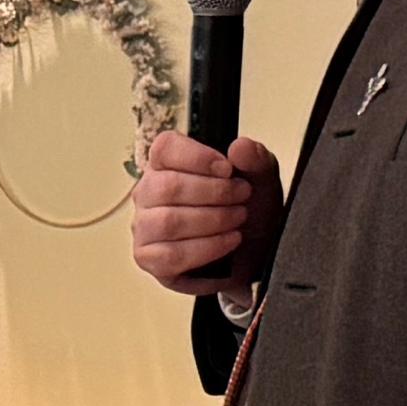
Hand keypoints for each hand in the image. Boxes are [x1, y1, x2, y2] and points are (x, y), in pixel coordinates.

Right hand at [130, 132, 280, 297]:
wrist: (252, 253)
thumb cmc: (247, 213)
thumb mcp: (261, 181)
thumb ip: (256, 159)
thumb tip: (240, 147)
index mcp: (167, 164)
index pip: (165, 148)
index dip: (197, 156)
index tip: (227, 169)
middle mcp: (148, 193)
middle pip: (167, 186)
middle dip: (214, 192)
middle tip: (242, 197)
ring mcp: (145, 226)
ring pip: (168, 221)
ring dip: (212, 220)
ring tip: (237, 219)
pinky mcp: (149, 258)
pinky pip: (171, 255)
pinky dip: (207, 248)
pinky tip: (228, 241)